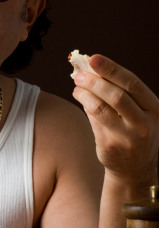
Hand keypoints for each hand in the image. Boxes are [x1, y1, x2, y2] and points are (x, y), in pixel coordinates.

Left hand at [72, 55, 158, 185]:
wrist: (137, 169)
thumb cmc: (135, 131)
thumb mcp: (139, 112)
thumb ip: (122, 92)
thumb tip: (91, 67)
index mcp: (154, 108)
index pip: (132, 83)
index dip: (112, 69)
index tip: (93, 58)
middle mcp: (144, 123)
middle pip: (117, 96)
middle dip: (94, 81)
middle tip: (78, 75)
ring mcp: (127, 137)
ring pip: (101, 109)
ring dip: (85, 94)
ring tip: (76, 87)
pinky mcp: (110, 146)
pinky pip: (93, 121)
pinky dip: (85, 106)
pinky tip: (80, 98)